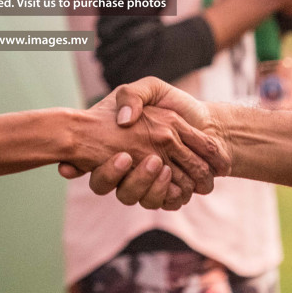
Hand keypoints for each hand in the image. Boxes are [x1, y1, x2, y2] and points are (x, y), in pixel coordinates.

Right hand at [59, 78, 228, 209]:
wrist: (208, 121)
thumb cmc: (175, 103)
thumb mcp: (150, 89)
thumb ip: (132, 96)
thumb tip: (123, 121)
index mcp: (118, 146)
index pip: (94, 163)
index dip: (83, 167)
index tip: (117, 155)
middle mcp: (130, 168)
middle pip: (113, 186)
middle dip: (126, 177)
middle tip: (132, 158)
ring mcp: (149, 182)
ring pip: (137, 198)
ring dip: (149, 186)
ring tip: (162, 167)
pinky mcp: (169, 192)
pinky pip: (163, 203)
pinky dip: (169, 194)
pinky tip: (178, 183)